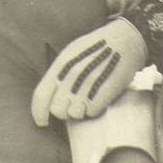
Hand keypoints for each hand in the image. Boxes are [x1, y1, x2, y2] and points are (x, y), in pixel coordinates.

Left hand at [32, 19, 146, 123]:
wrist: (123, 40)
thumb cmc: (94, 48)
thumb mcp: (70, 54)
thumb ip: (58, 73)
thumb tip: (48, 96)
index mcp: (61, 65)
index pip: (41, 96)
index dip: (38, 113)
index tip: (41, 122)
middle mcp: (72, 76)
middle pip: (57, 110)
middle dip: (62, 111)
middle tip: (71, 104)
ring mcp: (88, 85)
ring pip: (74, 114)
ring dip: (79, 111)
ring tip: (86, 98)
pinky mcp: (104, 93)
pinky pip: (92, 112)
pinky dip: (94, 109)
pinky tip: (98, 97)